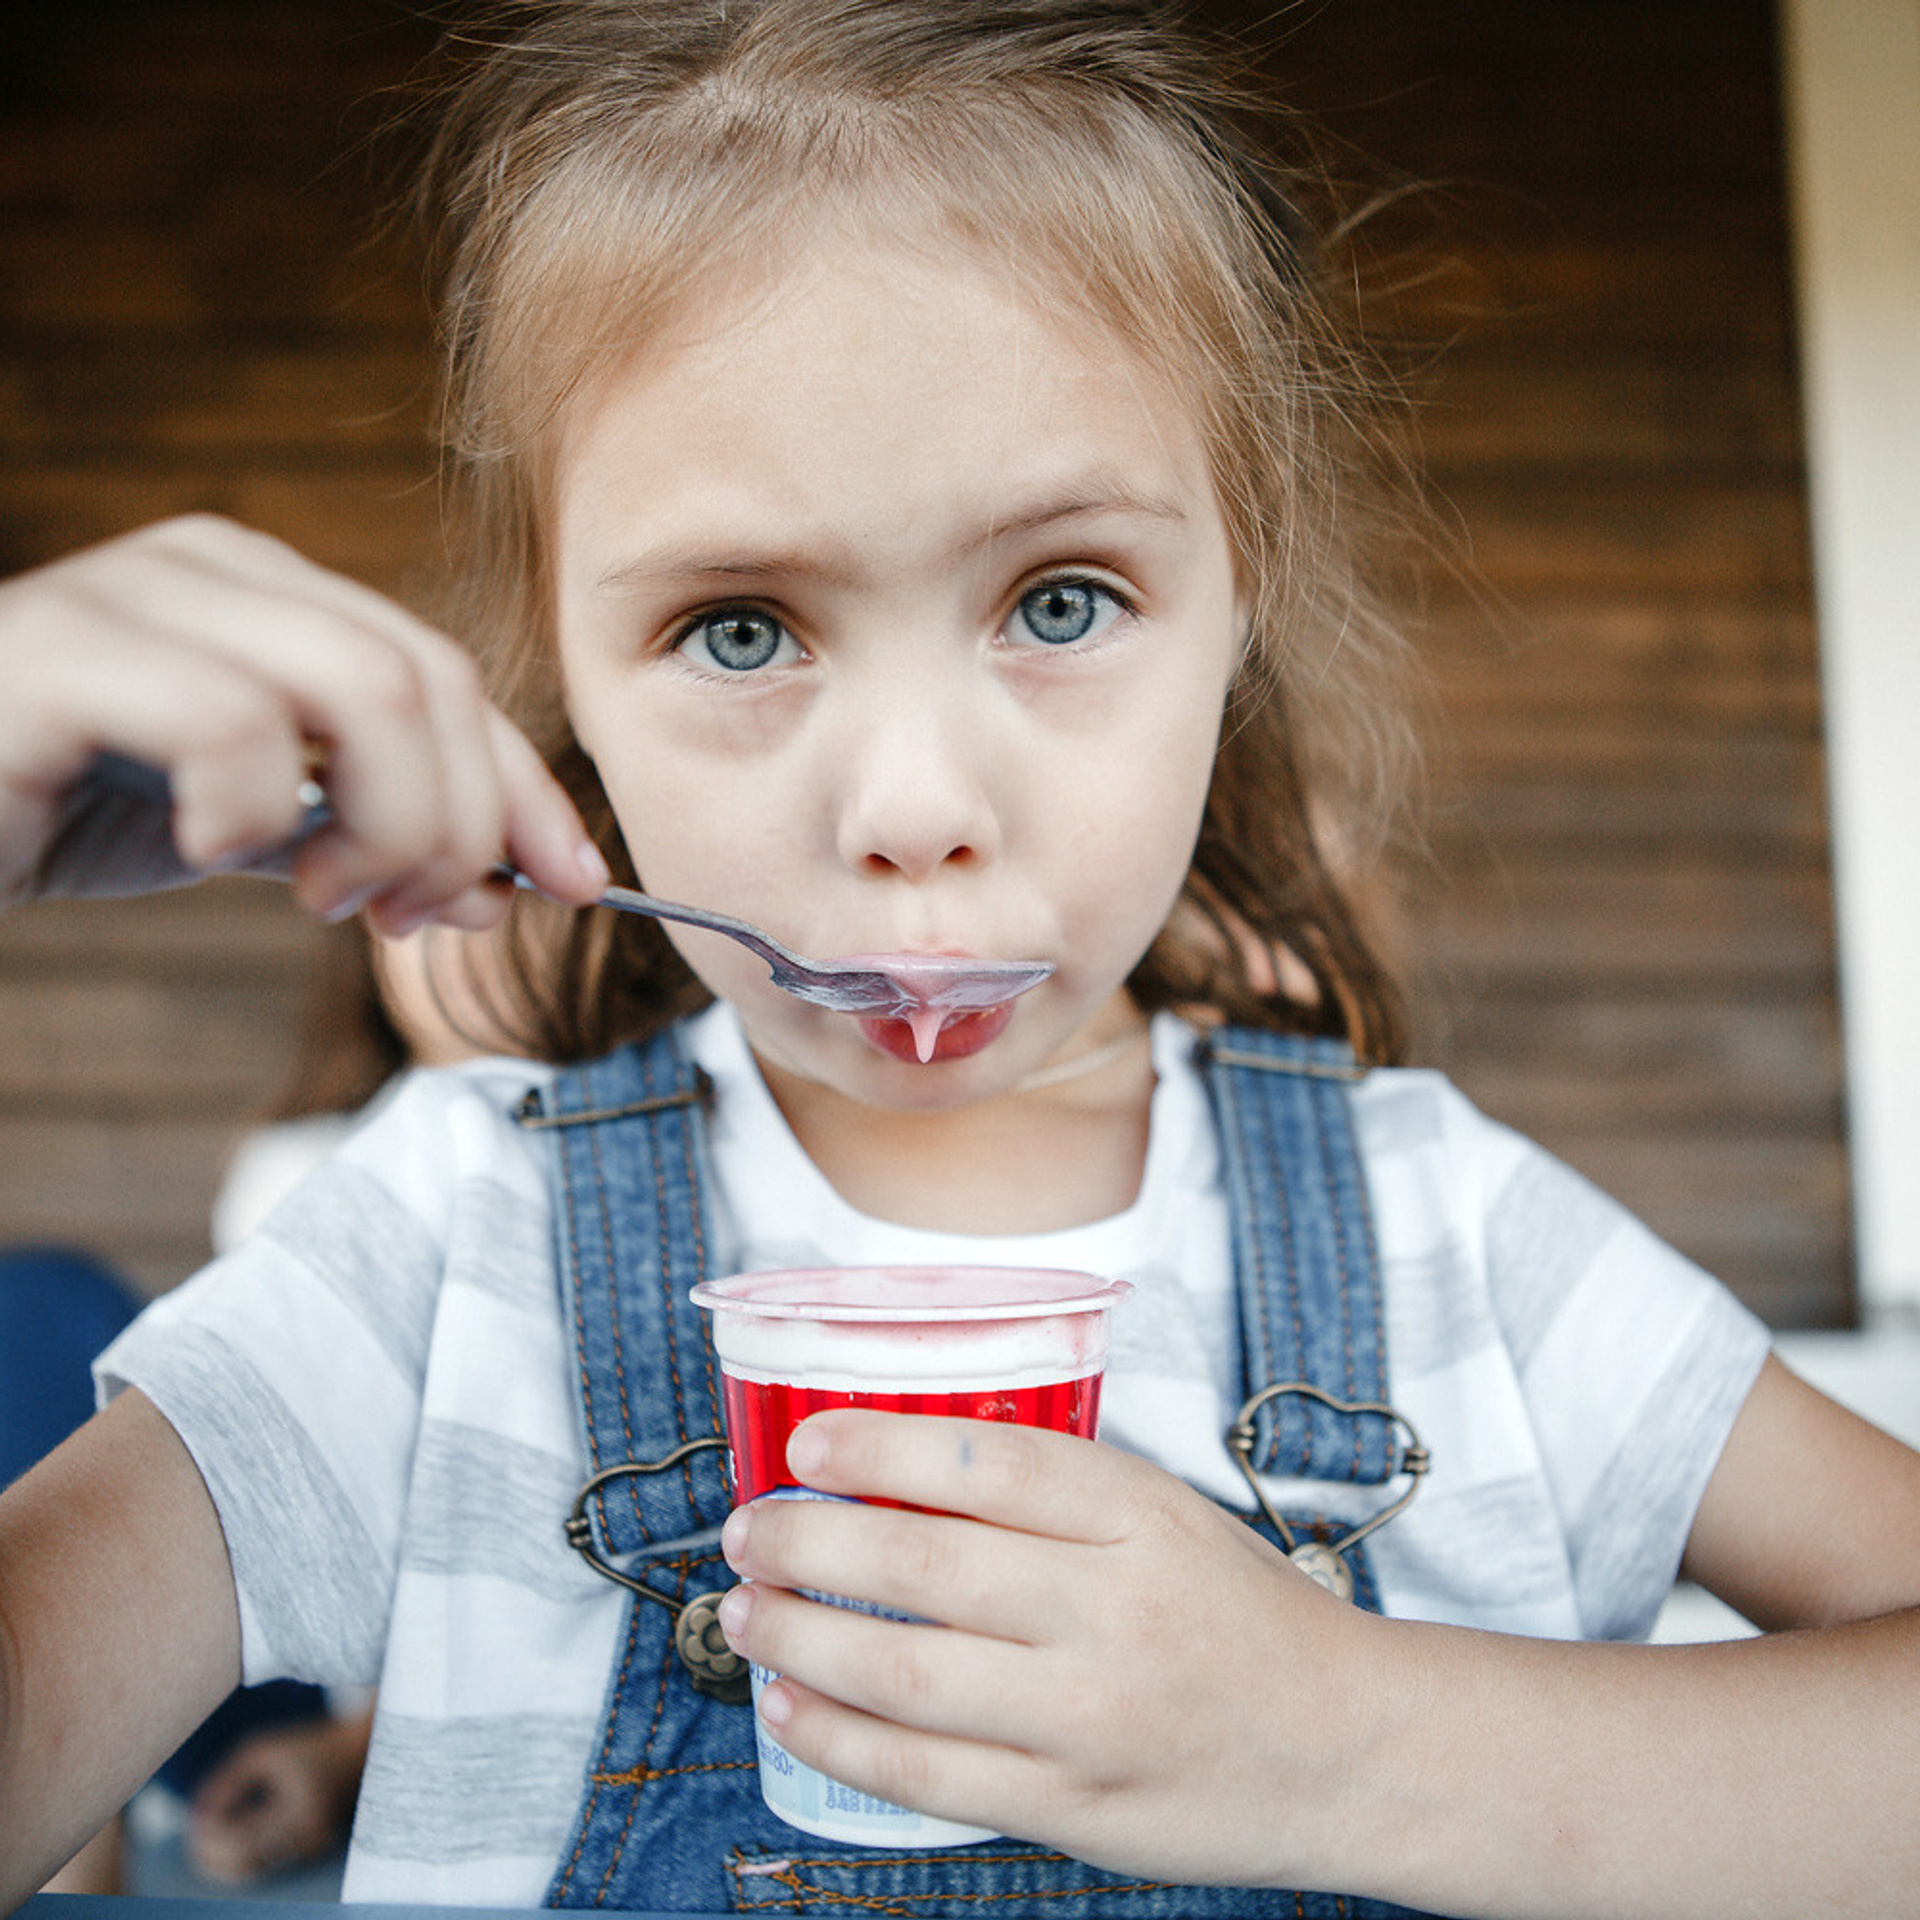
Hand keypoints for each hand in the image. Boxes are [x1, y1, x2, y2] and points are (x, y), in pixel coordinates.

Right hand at [0, 516, 607, 931]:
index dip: (527, 788)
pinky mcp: (54, 653)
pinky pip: (228, 720)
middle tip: (412, 914)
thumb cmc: (59, 804)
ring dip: (385, 823)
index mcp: (272, 594)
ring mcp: (133, 595)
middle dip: (463, 822)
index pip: (451, 677)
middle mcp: (215, 569)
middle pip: (429, 679)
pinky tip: (209, 846)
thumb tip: (505, 886)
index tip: (575, 884)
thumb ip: (368, 836)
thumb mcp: (251, 823)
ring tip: (324, 896)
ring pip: (361, 688)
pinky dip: (253, 809)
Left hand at [186, 1709, 372, 1883]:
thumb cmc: (307, 1745)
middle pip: (244, 1866)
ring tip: (209, 1833)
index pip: (239, 1840)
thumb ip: (225, 1781)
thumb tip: (194, 1816)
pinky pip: (267, 1863)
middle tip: (194, 1833)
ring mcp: (314, 1850)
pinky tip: (234, 1834)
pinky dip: (244, 1854)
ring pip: (253, 1871)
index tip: (193, 1817)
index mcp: (300, 1809)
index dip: (208, 1835)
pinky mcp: (313, 1853)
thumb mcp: (261, 1750)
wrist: (358, 1750)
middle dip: (210, 1854)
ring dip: (224, 1857)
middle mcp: (310, 1837)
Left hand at [717, 1409, 1372, 1889]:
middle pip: (924, 1569)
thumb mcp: (1169, 1518)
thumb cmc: (1241, 1614)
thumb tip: (897, 1471)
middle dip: (808, 1544)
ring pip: (905, 1676)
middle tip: (748, 1530)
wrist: (1347, 1744)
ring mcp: (1091, 1718)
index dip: (880, 1449)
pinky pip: (926, 1776)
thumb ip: (1056, 1496)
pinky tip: (791, 1704)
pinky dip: (838, 1738)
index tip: (807, 1445)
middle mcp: (1115, 1613)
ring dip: (799, 1638)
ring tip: (744, 1611)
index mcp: (1142, 1519)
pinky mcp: (1073, 1806)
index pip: (987, 1467)